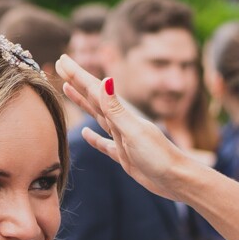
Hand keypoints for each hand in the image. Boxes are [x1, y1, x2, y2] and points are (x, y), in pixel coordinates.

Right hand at [55, 55, 202, 202]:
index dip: (77, 75)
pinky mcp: (124, 156)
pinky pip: (104, 144)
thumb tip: (104, 80)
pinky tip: (85, 134)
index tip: (63, 59)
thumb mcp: (134, 131)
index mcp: (122, 115)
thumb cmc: (159, 156)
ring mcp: (121, 138)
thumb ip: (116, 109)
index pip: (94, 90)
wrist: (177, 180)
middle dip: (77, 82)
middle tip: (61, 65)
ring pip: (96, 116)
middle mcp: (121, 122)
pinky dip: (93, 138)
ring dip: (82, 102)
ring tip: (67, 89)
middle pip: (93, 98)